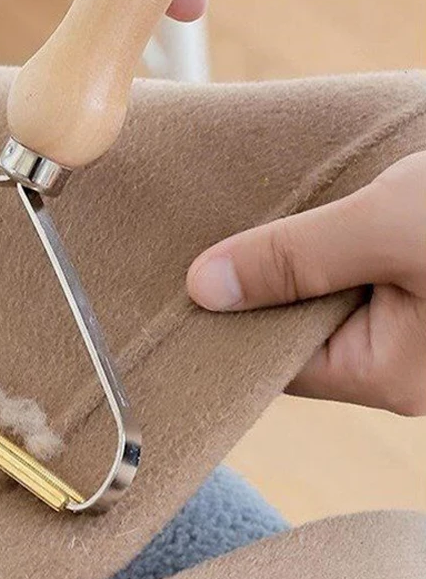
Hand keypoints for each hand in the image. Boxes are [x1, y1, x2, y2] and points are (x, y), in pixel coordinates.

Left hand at [186, 152, 425, 416]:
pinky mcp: (422, 280)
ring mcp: (417, 321)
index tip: (177, 282)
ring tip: (237, 213)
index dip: (224, 319)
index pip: (275, 358)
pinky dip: (324, 240)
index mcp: (391, 372)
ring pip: (325, 292)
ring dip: (293, 252)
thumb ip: (294, 259)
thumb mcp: (388, 228)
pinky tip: (293, 206)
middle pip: (297, 323)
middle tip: (198, 234)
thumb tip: (200, 289)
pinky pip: (353, 268)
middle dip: (256, 279)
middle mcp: (404, 359)